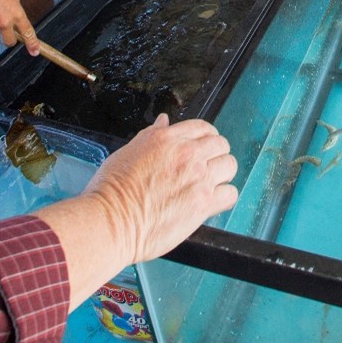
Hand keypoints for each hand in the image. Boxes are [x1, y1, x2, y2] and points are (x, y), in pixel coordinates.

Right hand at [84, 115, 238, 263]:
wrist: (111, 221)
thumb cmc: (111, 191)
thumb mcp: (128, 151)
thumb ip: (150, 135)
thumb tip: (163, 121)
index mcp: (166, 139)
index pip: (202, 127)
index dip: (206, 137)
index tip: (203, 147)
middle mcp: (186, 154)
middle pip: (221, 144)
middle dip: (216, 154)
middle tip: (207, 168)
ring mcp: (198, 178)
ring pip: (229, 166)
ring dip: (222, 174)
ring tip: (210, 185)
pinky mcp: (204, 203)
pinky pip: (230, 194)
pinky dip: (224, 197)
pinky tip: (212, 202)